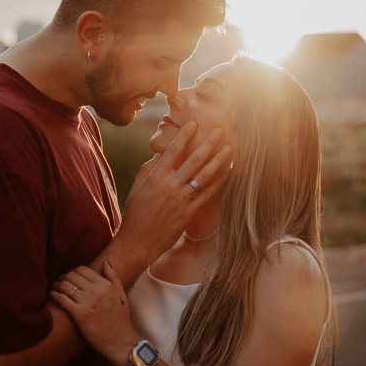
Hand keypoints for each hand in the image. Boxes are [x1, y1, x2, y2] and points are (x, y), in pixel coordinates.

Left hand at [48, 261, 139, 365]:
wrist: (120, 341)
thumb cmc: (120, 319)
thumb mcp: (121, 294)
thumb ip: (113, 276)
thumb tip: (105, 261)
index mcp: (106, 285)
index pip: (82, 269)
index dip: (72, 272)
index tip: (68, 278)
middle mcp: (97, 291)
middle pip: (71, 275)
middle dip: (61, 277)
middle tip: (57, 283)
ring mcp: (88, 302)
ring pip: (65, 285)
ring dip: (55, 285)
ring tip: (51, 289)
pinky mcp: (80, 315)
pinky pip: (61, 299)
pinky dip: (52, 295)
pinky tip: (50, 296)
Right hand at [111, 121, 232, 275]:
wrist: (138, 242)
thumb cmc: (136, 214)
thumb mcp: (138, 188)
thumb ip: (148, 169)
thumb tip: (159, 155)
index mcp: (156, 178)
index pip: (173, 151)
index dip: (184, 135)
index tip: (194, 123)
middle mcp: (170, 186)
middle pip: (194, 160)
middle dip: (209, 144)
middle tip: (220, 131)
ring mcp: (181, 200)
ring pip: (204, 176)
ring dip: (219, 160)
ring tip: (230, 149)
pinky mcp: (189, 213)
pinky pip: (208, 195)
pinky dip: (219, 183)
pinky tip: (228, 173)